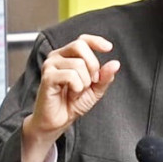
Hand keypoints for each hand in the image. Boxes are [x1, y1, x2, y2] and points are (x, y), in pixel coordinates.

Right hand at [21, 34, 120, 161]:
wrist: (58, 121)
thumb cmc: (72, 103)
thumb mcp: (95, 89)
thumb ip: (105, 76)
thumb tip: (115, 63)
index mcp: (68, 56)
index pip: (82, 40)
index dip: (96, 41)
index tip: (108, 48)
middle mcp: (57, 57)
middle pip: (80, 46)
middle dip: (92, 65)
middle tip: (90, 82)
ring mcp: (50, 65)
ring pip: (78, 64)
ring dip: (84, 82)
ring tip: (76, 91)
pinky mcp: (47, 77)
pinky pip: (71, 76)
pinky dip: (77, 87)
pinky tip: (71, 94)